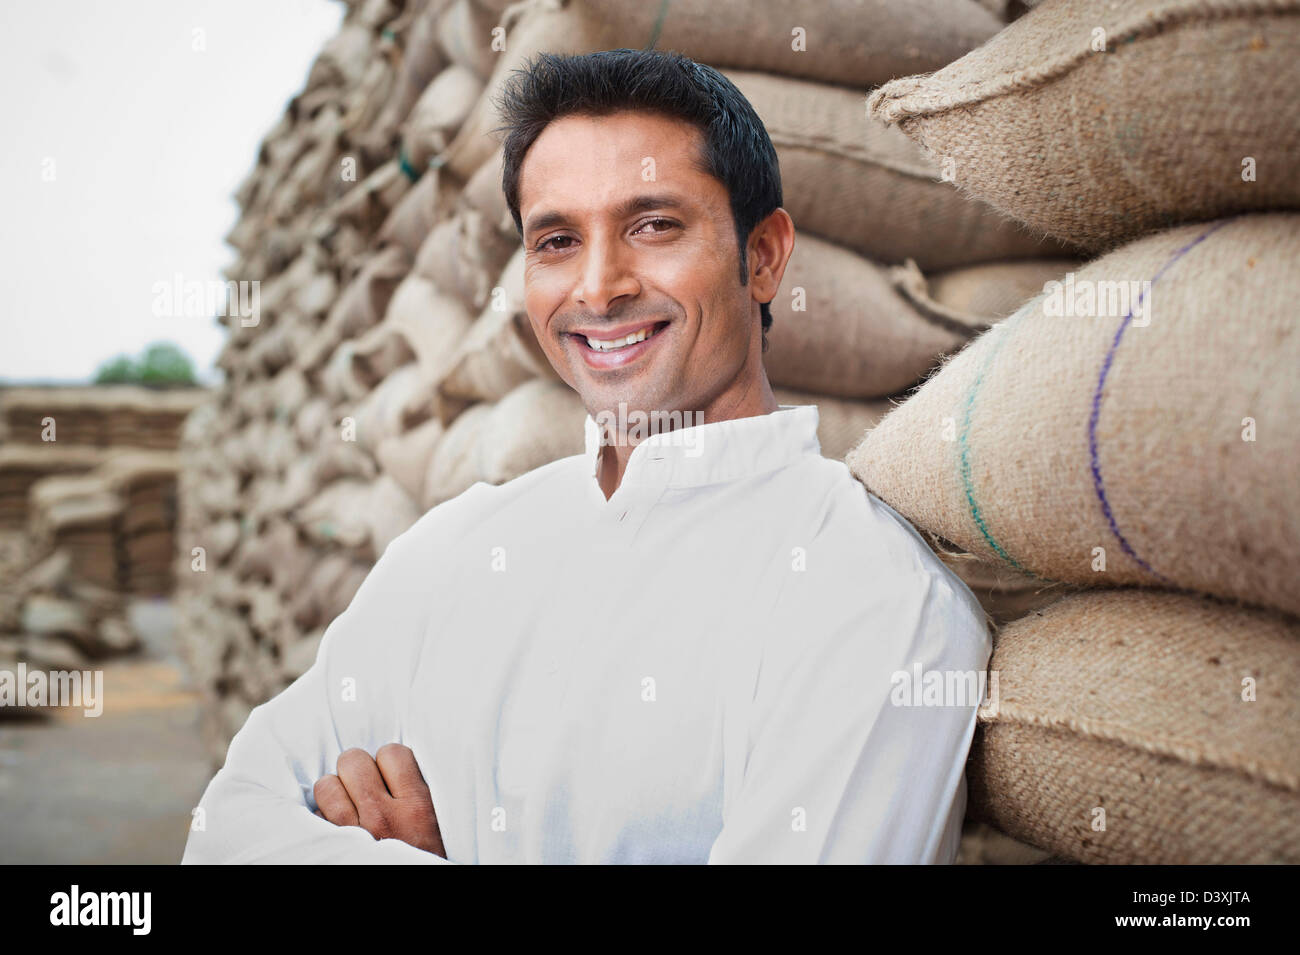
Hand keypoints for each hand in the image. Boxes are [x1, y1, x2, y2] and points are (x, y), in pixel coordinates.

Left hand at [313, 743, 445, 856]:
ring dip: (333, 794)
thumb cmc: (425, 858)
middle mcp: (384, 816)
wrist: (420, 889)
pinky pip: (314, 817)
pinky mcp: (333, 849)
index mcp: (417, 806)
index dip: (386, 762)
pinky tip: (336, 830)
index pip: (393, 753)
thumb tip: (391, 765)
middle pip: (354, 761)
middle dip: (355, 771)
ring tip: (346, 808)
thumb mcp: (436, 824)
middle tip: (363, 789)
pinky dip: (321, 820)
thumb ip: (417, 794)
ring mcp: (354, 833)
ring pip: (326, 785)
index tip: (389, 777)